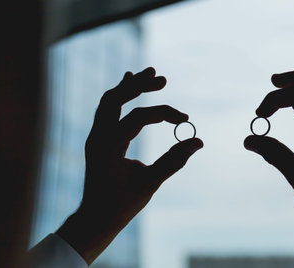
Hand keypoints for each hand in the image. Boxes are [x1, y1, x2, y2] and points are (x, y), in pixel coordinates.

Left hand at [57, 67, 202, 264]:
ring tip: (148, 75)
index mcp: (108, 146)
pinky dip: (119, 97)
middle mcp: (98, 136)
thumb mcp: (150, 183)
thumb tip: (198, 141)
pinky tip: (129, 85)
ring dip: (128, 87)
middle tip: (162, 79)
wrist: (94, 218)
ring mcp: (95, 136)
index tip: (185, 118)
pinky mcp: (98, 139)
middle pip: (116, 98)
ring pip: (109, 101)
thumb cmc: (121, 205)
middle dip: (139, 86)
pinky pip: (106, 110)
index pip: (138, 117)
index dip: (164, 113)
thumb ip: (174, 160)